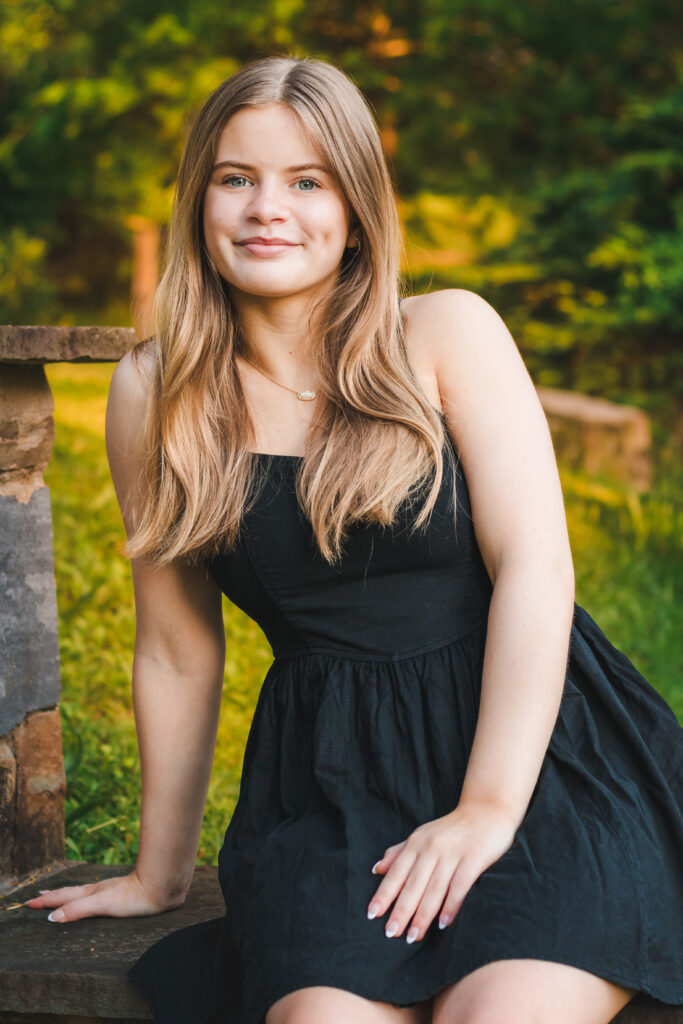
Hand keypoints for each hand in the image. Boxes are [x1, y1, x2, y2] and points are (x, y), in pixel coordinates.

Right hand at [22, 868, 186, 923]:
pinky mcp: (124, 893)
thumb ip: (78, 909)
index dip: (47, 902)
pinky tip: (95, 897)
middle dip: (55, 896)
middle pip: (72, 892)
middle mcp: (100, 890)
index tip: (29, 902)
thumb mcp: (102, 905)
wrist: (162, 886)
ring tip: (61, 895)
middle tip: (38, 896)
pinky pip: (98, 895)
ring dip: (70, 894)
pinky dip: (87, 897)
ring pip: (85, 892)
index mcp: (92, 893)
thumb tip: (53, 917)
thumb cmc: (135, 896)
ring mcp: (111, 890)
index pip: (65, 897)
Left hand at [366, 802, 517, 942]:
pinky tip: (443, 923)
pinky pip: (459, 886)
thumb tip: (376, 869)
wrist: (487, 810)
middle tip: (391, 933)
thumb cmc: (452, 828)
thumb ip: (400, 852)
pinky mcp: (473, 858)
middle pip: (413, 884)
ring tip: (413, 936)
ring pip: (434, 889)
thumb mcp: (422, 835)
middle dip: (401, 910)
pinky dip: (451, 906)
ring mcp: (452, 853)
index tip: (372, 914)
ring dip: (423, 915)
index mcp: (416, 842)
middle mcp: (431, 848)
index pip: (396, 872)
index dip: (384, 894)